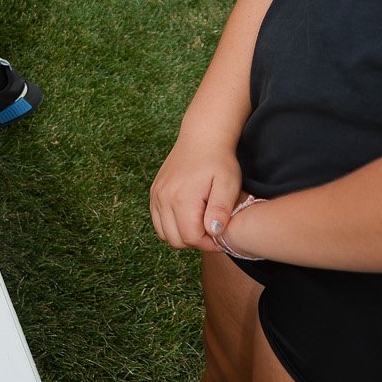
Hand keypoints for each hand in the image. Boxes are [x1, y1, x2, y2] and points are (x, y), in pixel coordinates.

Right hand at [149, 130, 246, 251]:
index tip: (221, 236)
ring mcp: (156, 195)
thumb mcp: (228, 183)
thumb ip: (221, 209)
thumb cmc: (219, 160)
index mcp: (182, 198)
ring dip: (182, 235)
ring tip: (200, 224)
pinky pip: (158, 221)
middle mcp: (163, 198)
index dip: (208, 244)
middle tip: (211, 231)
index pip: (191, 238)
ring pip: (164, 234)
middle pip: (176, 240)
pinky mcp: (154, 193)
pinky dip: (171, 226)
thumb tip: (213, 231)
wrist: (201, 137)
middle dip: (195, 242)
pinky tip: (188, 217)